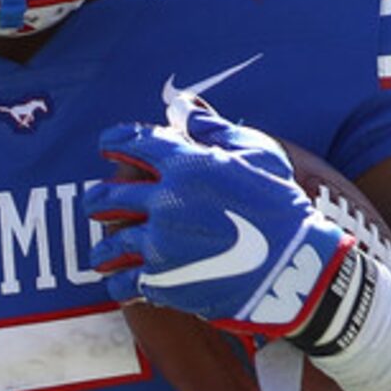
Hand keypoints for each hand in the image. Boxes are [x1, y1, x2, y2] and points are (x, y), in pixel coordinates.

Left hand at [94, 99, 350, 337]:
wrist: (293, 267)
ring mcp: (159, 244)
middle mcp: (164, 202)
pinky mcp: (164, 281)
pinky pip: (124, 283)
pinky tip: (121, 283)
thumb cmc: (281, 205)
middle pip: (108, 197)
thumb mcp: (258, 153)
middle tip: (96, 203)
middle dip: (98, 199)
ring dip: (105, 249)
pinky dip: (119, 284)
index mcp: (184, 165)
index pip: (133, 143)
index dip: (115, 140)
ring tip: (102, 254)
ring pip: (111, 245)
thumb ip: (214, 129)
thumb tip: (183, 107)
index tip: (107, 143)